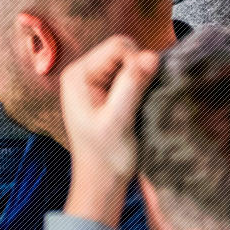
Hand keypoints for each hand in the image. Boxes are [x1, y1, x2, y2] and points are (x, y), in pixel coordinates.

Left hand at [59, 35, 159, 226]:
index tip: (142, 93)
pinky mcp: (107, 90)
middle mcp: (83, 71)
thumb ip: (132, 86)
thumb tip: (151, 55)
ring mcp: (95, 80)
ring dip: (142, 79)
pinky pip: (131, 75)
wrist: (101, 183)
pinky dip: (141, 86)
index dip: (138, 63)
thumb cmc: (106, 157)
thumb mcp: (119, 121)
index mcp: (78, 74)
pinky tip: (139, 106)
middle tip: (139, 101)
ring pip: (130, 62)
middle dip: (139, 70)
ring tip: (137, 106)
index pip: (118, 46)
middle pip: (124, 50)